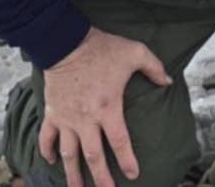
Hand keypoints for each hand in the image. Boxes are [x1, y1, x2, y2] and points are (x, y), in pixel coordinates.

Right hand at [39, 27, 172, 186]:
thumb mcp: (134, 52)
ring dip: (72, 174)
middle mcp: (86, 119)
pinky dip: (47, 151)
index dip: (127, 160)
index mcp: (108, 107)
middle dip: (101, 178)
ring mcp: (66, 118)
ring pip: (69, 154)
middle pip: (94, 156)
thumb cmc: (102, 48)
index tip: (133, 175)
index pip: (119, 142)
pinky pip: (46, 138)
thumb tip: (168, 81)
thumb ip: (154, 67)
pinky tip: (52, 161)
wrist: (66, 41)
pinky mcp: (52, 112)